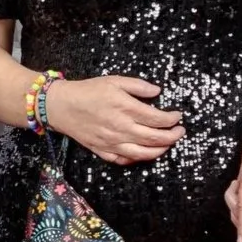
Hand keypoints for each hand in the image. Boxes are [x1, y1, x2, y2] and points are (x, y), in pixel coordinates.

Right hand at [46, 75, 183, 165]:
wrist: (61, 106)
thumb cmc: (88, 91)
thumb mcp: (114, 80)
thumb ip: (138, 86)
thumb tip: (157, 92)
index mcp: (126, 109)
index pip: (158, 119)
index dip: (172, 119)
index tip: (178, 116)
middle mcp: (122, 129)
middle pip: (155, 138)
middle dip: (172, 136)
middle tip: (180, 132)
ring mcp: (112, 143)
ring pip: (143, 154)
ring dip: (160, 150)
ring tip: (168, 145)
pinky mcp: (103, 151)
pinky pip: (124, 161)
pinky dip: (138, 159)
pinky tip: (144, 153)